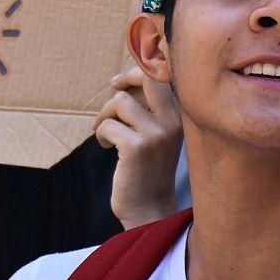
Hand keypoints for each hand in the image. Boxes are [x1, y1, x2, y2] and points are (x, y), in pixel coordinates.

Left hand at [94, 67, 181, 229]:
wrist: (149, 210)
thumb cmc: (147, 172)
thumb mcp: (156, 138)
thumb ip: (148, 113)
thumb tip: (122, 84)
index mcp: (178, 119)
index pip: (164, 78)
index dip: (140, 69)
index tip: (119, 80)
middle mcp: (171, 123)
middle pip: (148, 77)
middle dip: (125, 78)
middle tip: (111, 85)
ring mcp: (155, 135)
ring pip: (119, 101)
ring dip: (105, 116)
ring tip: (106, 133)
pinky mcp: (136, 147)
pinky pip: (108, 125)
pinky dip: (101, 134)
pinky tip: (107, 148)